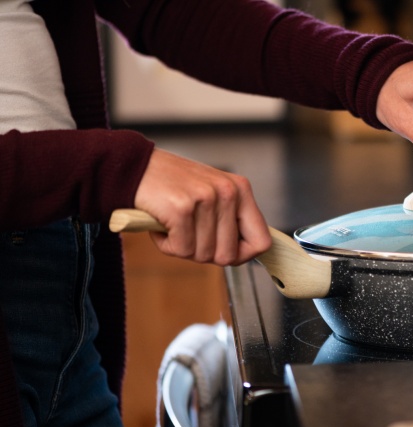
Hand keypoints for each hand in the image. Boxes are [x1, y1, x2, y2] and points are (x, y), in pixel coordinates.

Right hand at [133, 148, 270, 265]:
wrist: (135, 167)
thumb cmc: (173, 186)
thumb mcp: (213, 195)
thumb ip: (230, 220)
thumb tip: (244, 254)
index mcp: (241, 190)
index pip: (262, 241)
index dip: (244, 256)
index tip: (226, 254)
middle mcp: (228, 192)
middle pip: (228, 255)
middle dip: (205, 254)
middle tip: (188, 235)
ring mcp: (206, 199)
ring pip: (203, 254)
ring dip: (183, 247)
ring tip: (174, 225)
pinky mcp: (182, 208)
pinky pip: (181, 250)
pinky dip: (166, 244)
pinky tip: (161, 224)